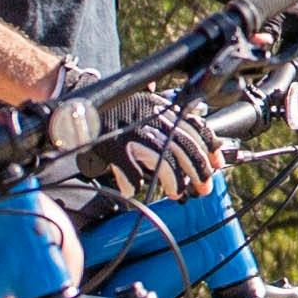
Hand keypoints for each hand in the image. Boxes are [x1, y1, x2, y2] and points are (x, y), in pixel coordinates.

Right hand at [107, 97, 227, 201]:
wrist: (81, 106)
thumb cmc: (116, 109)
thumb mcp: (146, 104)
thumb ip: (168, 115)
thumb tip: (196, 125)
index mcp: (162, 108)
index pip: (195, 126)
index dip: (210, 146)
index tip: (216, 164)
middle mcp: (151, 118)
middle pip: (185, 147)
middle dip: (199, 170)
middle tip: (203, 187)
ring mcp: (133, 133)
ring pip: (164, 161)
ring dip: (175, 180)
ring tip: (176, 192)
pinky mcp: (115, 148)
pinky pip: (132, 173)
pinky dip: (135, 185)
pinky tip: (134, 190)